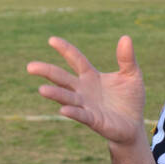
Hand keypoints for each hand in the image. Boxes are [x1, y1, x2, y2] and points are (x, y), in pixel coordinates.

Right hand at [26, 35, 145, 144]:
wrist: (133, 125)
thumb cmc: (130, 99)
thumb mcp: (132, 75)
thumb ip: (127, 58)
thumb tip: (126, 37)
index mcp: (91, 76)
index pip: (75, 59)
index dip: (65, 49)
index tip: (52, 40)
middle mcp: (84, 90)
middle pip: (62, 78)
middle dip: (47, 72)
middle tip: (30, 66)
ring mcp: (86, 105)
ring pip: (67, 97)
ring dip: (55, 94)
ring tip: (41, 90)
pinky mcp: (93, 120)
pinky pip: (81, 115)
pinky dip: (72, 112)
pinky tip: (63, 110)